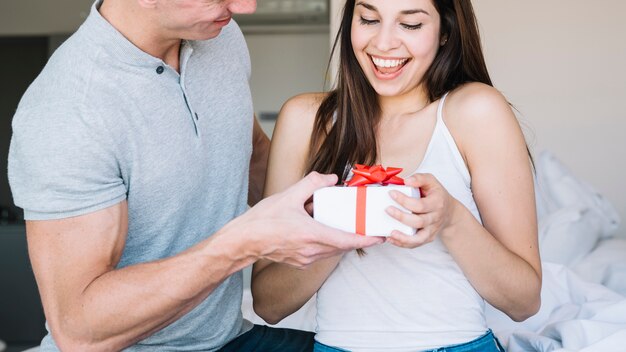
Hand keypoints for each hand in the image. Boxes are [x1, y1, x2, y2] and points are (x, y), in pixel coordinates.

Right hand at [234, 172, 383, 267]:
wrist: (243, 241)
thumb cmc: (262, 221)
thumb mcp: (288, 195)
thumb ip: (312, 183)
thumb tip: (331, 179)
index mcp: (312, 235)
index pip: (347, 240)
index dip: (367, 239)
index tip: (380, 236)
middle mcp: (311, 251)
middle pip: (343, 246)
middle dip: (357, 238)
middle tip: (367, 227)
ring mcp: (305, 259)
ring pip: (332, 251)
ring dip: (340, 239)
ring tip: (343, 225)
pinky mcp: (299, 262)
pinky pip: (320, 253)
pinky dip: (327, 243)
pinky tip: (319, 229)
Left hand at [385, 173, 457, 247]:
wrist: (449, 211)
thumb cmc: (436, 194)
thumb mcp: (431, 181)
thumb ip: (419, 178)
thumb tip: (406, 181)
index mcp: (437, 203)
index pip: (420, 204)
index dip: (404, 200)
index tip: (391, 193)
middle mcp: (436, 218)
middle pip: (418, 221)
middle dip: (401, 217)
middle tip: (387, 210)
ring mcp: (432, 230)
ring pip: (419, 238)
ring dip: (403, 237)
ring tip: (390, 233)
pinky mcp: (428, 238)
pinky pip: (416, 244)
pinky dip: (403, 243)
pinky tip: (391, 238)